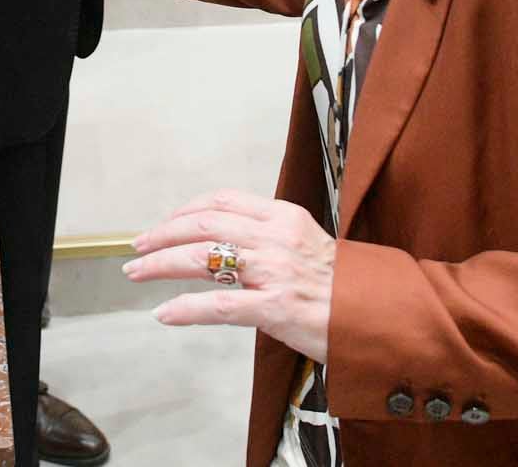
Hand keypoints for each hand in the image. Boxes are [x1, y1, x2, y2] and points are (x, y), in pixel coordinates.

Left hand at [125, 189, 336, 364]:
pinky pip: (219, 306)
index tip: (164, 224)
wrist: (381, 316)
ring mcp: (275, 273)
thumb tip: (228, 244)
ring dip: (162, 263)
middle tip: (137, 246)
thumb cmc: (345, 286)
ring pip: (203, 258)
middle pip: (204, 225)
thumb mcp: (308, 245)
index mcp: (284, 217)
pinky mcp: (276, 308)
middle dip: (163, 233)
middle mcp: (276, 238)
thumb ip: (270, 239)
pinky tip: (164, 313)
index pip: (222, 201)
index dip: (185, 210)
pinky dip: (185, 308)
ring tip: (136, 271)